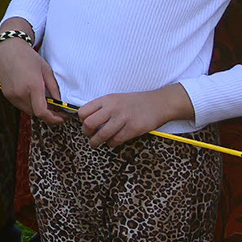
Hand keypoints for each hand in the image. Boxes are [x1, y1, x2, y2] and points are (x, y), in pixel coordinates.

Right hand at [0, 34, 58, 121]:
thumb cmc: (28, 57)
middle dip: (48, 114)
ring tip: (46, 103)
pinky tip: (34, 97)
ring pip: (28, 111)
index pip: (42, 112)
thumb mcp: (46, 70)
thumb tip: (60, 103)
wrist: (8, 49)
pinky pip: (20, 105)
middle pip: (36, 113)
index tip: (61, 118)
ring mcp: (11, 95)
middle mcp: (20, 93)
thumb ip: (54, 89)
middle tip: (57, 110)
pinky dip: (29, 105)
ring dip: (37, 110)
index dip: (53, 119)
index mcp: (32, 86)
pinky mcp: (6, 94)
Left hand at [78, 84, 194, 146]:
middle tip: (89, 136)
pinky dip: (111, 144)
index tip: (85, 124)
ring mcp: (123, 118)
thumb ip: (103, 107)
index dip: (82, 120)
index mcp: (106, 99)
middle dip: (86, 133)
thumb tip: (87, 119)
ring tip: (95, 144)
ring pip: (101, 135)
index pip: (83, 111)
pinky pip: (115, 140)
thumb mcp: (116, 98)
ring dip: (95, 142)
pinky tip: (111, 142)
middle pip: (89, 124)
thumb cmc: (136, 102)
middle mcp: (113, 108)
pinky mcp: (133, 128)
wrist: (159, 103)